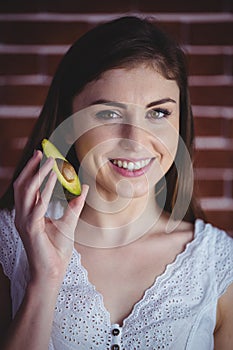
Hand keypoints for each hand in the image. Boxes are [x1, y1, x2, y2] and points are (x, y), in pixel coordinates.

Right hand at [13, 150, 87, 285]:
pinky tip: (53, 178)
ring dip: (38, 174)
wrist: (53, 271)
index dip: (33, 171)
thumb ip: (74, 205)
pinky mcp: (31, 228)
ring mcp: (24, 222)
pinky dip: (46, 189)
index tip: (42, 157)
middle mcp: (23, 215)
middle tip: (42, 153)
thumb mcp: (68, 223)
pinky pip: (38, 204)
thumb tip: (84, 188)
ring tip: (50, 162)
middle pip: (22, 186)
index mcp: (28, 214)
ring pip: (27, 191)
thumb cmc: (57, 249)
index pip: (27, 188)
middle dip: (31, 168)